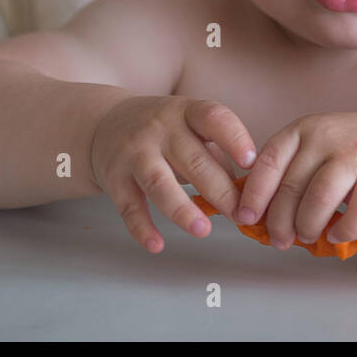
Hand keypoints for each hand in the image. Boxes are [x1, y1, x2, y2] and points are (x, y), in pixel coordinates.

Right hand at [90, 96, 256, 253]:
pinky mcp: (114, 178)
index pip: (214, 118)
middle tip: (240, 216)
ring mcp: (135, 153)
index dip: (234, 139)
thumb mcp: (191, 126)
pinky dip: (142, 227)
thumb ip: (218, 153)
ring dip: (182, 209)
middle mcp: (160, 129)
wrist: (105, 125)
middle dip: (220, 191)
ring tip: (203, 230)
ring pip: (159, 183)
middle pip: (193, 160)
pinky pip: (128, 206)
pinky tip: (157, 245)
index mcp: (187, 112)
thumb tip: (247, 191)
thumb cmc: (163, 130)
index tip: (252, 163)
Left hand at [235, 110, 356, 249]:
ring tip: (308, 235)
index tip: (246, 218)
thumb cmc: (349, 150)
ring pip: (319, 200)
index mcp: (303, 129)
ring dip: (308, 226)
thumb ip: (290, 171)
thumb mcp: (314, 146)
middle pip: (291, 187)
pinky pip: (356, 214)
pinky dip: (342, 231)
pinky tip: (336, 234)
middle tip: (279, 239)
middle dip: (280, 221)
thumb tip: (260, 215)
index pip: (269, 162)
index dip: (254, 194)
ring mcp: (355, 156)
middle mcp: (326, 138)